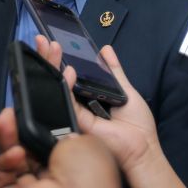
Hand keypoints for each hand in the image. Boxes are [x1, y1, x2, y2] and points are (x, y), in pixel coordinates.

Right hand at [0, 107, 120, 187]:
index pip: (54, 147)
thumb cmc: (90, 176)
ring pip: (14, 162)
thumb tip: (57, 129)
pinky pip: (3, 178)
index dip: (43, 128)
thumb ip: (66, 129)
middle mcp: (56, 185)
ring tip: (6, 119)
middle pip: (30, 152)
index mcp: (78, 171)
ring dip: (9, 139)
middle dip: (22, 130)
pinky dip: (5, 162)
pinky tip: (15, 152)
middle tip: (13, 111)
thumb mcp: (86, 138)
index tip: (35, 109)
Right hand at [33, 36, 159, 172]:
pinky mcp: (78, 122)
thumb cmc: (137, 125)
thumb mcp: (125, 91)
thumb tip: (105, 50)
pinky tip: (67, 69)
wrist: (143, 147)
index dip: (60, 58)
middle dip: (49, 58)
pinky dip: (66, 84)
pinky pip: (68, 101)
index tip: (53, 41)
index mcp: (89, 97)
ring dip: (51, 65)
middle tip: (44, 40)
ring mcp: (77, 114)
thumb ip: (113, 71)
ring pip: (58, 87)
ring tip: (48, 46)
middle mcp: (80, 105)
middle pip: (60, 79)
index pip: (70, 74)